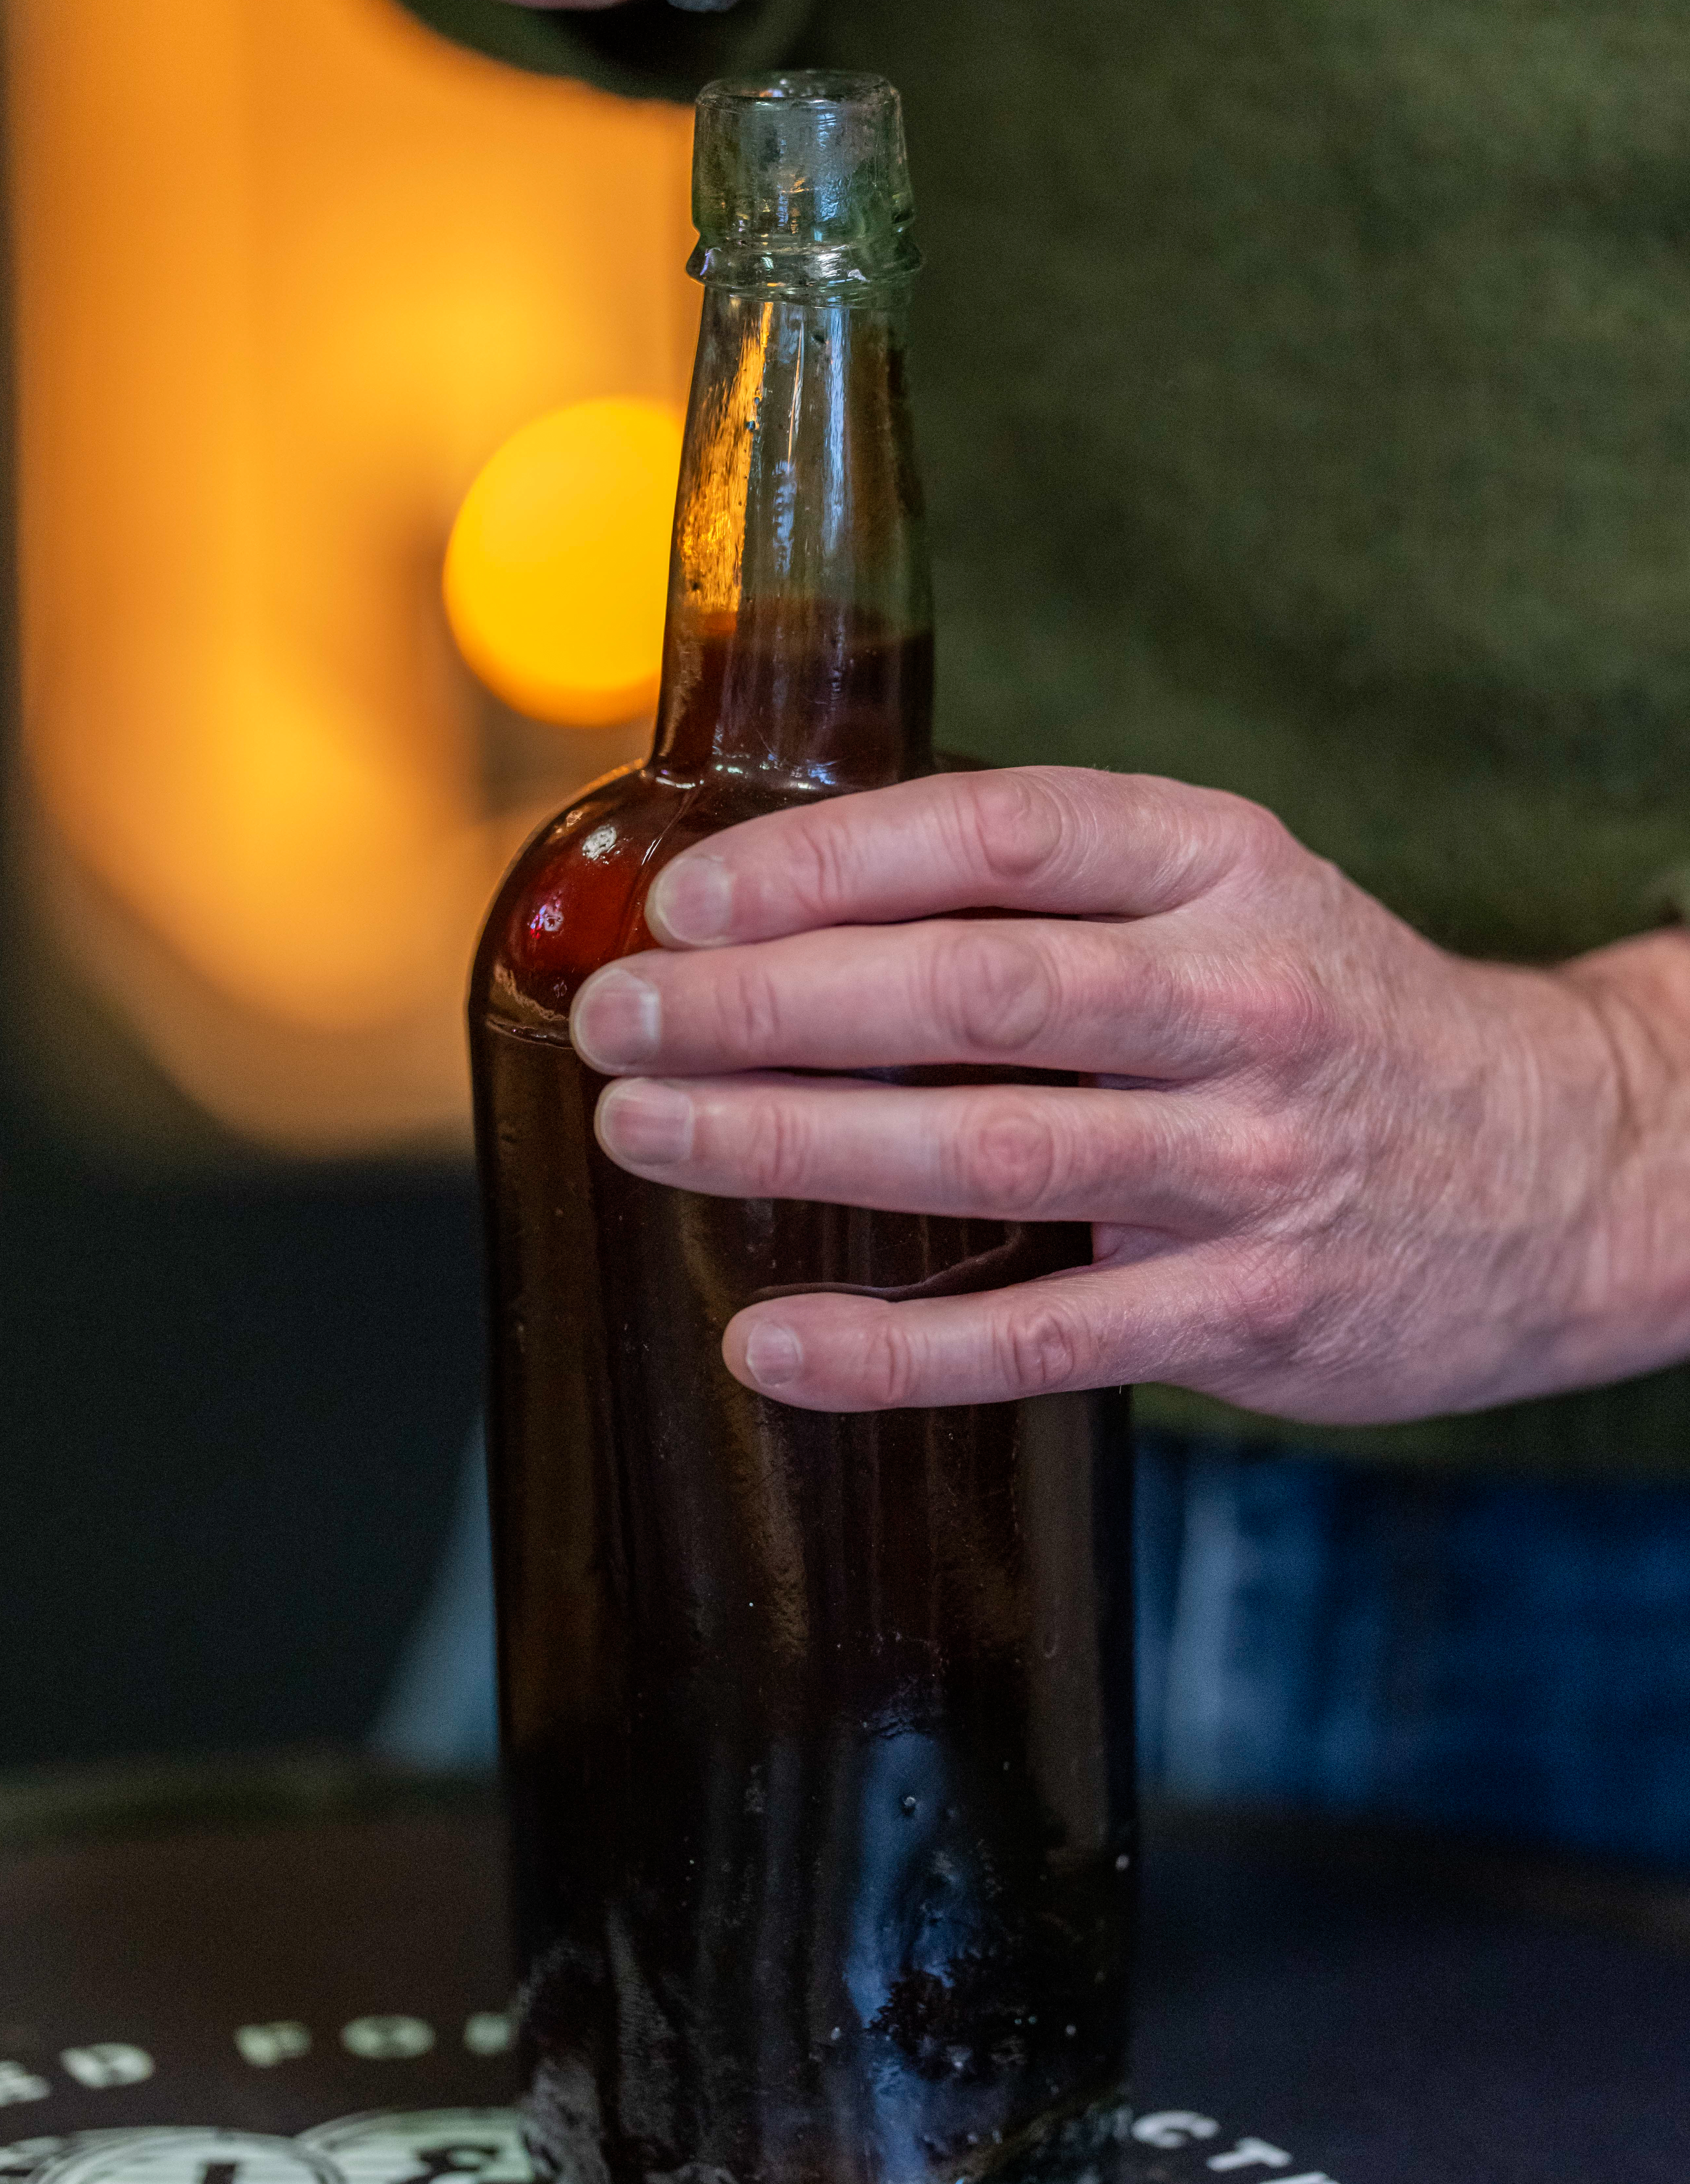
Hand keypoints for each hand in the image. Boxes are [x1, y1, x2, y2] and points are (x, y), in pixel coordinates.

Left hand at [568, 766, 1689, 1413]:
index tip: (687, 899)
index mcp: (1221, 869)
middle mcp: (1239, 1002)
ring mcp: (1247, 1166)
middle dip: (767, 1003)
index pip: (998, 836)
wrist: (1563, 1165)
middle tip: (620, 1017)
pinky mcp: (1245, 1312)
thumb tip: (797, 908)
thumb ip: (1049, 896)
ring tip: (644, 1132)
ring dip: (791, 1142)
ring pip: (984, 1152)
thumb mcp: (1226, 897)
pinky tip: (768, 1340)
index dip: (825, 862)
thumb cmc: (1333, 1013)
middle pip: (970, 992)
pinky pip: (1037, 1336)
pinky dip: (891, 1347)